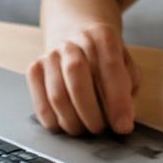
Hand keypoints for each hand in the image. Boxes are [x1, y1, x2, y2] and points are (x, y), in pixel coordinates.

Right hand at [27, 21, 140, 135]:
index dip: (118, 101)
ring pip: (57, 95)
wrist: (76, 33)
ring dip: (73, 121)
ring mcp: (51, 55)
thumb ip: (128, 84)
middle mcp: (73, 43)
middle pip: (77, 79)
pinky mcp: (35, 69)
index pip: (110, 68)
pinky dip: (54, 121)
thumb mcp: (125, 61)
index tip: (123, 126)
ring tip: (86, 130)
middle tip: (101, 130)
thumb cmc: (104, 56)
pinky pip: (41, 103)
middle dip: (91, 113)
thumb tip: (122, 116)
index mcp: (102, 36)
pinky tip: (66, 125)